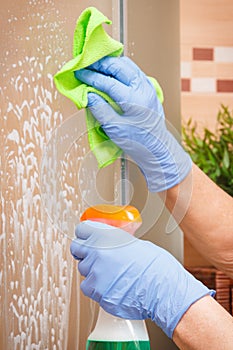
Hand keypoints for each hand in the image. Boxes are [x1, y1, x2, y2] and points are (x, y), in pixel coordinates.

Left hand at [70, 220, 213, 337]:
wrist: (161, 288)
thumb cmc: (154, 265)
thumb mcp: (134, 243)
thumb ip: (115, 242)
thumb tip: (110, 244)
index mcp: (106, 236)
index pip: (82, 230)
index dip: (84, 235)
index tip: (86, 238)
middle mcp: (97, 251)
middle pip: (77, 248)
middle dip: (84, 252)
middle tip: (94, 256)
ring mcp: (95, 271)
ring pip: (83, 269)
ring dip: (92, 270)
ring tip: (110, 274)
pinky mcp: (95, 290)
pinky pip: (87, 287)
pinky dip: (95, 287)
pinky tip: (110, 286)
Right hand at [74, 56, 191, 191]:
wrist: (157, 148)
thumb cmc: (138, 142)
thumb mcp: (115, 128)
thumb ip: (100, 109)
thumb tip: (87, 93)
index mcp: (135, 100)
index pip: (109, 82)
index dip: (91, 77)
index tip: (79, 73)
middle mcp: (143, 89)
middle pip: (119, 66)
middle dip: (100, 63)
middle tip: (85, 64)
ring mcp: (147, 86)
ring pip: (127, 65)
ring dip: (110, 63)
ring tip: (95, 65)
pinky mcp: (148, 88)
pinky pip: (132, 70)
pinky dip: (119, 68)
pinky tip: (109, 72)